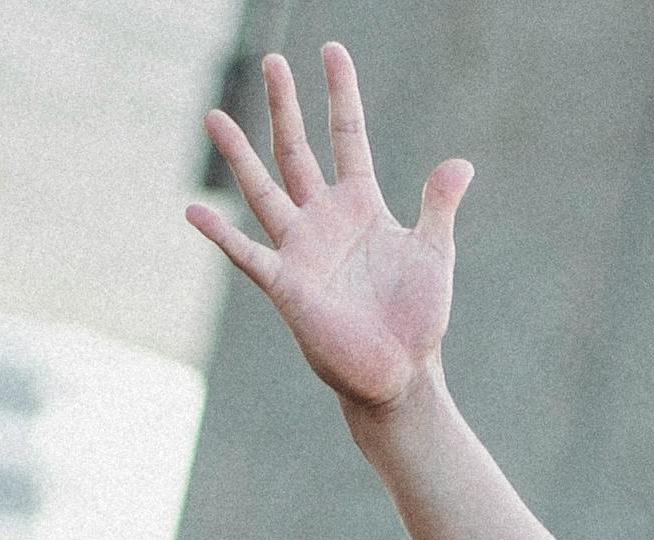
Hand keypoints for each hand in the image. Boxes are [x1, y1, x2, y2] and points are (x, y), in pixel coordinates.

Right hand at [187, 42, 469, 416]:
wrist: (400, 374)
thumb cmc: (417, 317)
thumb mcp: (434, 252)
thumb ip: (439, 205)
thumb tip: (460, 163)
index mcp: (361, 203)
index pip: (347, 134)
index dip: (340, 93)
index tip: (331, 51)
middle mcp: (324, 218)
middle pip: (297, 149)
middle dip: (285, 105)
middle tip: (272, 60)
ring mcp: (300, 248)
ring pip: (263, 188)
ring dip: (239, 153)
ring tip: (214, 115)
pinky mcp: (285, 284)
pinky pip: (247, 253)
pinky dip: (220, 234)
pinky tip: (193, 211)